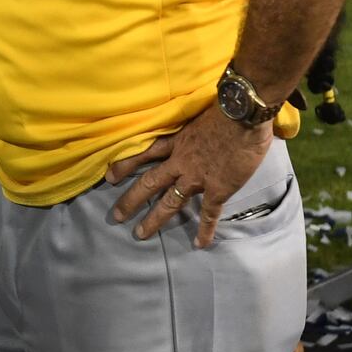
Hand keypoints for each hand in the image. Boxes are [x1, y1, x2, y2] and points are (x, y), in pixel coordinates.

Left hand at [106, 107, 273, 248]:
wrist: (242, 114)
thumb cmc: (223, 106)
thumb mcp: (198, 111)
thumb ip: (193, 122)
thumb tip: (197, 122)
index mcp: (177, 140)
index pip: (145, 153)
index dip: (126, 164)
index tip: (109, 176)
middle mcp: (180, 161)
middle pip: (149, 182)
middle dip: (131, 200)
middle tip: (116, 216)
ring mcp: (197, 177)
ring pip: (170, 202)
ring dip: (155, 219)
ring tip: (140, 234)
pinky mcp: (217, 189)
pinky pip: (209, 213)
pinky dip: (205, 230)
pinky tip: (199, 244)